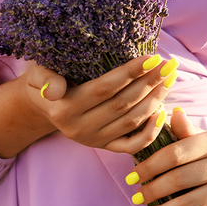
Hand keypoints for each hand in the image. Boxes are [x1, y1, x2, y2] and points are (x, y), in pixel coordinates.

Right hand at [20, 54, 179, 154]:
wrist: (41, 106)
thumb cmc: (43, 81)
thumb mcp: (37, 74)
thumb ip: (45, 79)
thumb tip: (55, 90)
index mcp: (65, 108)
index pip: (104, 89)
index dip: (130, 73)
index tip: (152, 57)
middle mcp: (80, 128)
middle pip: (123, 104)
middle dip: (149, 83)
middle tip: (169, 65)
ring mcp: (93, 140)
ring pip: (131, 121)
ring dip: (155, 100)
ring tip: (169, 79)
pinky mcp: (103, 147)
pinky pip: (132, 145)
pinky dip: (150, 131)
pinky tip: (163, 111)